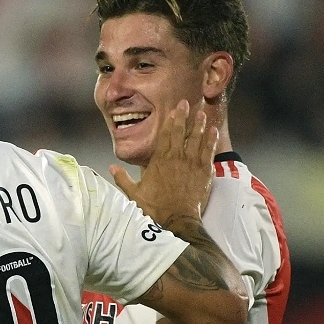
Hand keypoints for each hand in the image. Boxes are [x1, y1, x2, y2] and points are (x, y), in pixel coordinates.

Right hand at [110, 99, 217, 224]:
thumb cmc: (155, 207)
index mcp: (159, 161)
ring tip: (202, 113)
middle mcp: (176, 158)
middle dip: (183, 117)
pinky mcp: (203, 172)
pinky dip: (210, 141)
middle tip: (186, 103)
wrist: (177, 220)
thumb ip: (123, 178)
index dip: (170, 121)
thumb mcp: (134, 193)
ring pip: (196, 139)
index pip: (165, 135)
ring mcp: (191, 164)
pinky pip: (208, 152)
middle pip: (181, 132)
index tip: (174, 109)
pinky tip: (212, 131)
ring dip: (199, 125)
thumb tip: (111, 167)